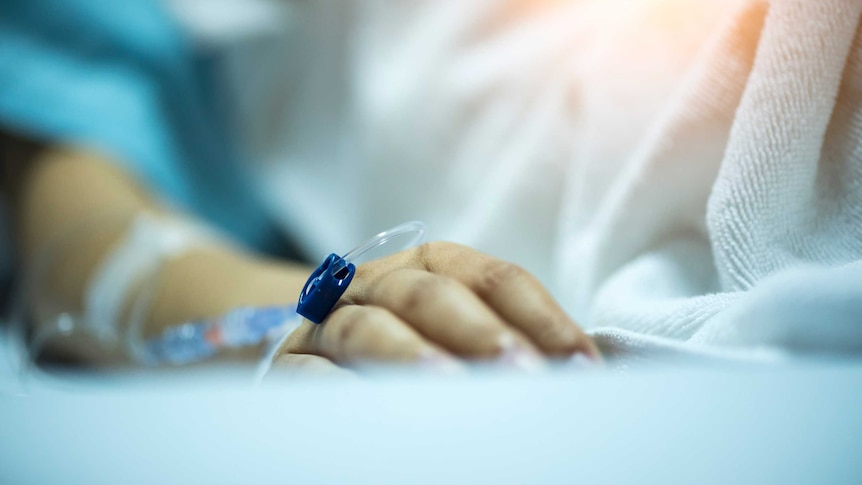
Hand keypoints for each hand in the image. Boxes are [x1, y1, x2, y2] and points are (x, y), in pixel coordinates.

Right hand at [272, 242, 599, 371]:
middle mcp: (382, 281)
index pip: (495, 279)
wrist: (320, 348)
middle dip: (482, 333)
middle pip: (432, 294)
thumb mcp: (460, 330)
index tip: (582, 367)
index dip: (543, 319)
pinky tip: (381, 410)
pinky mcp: (295, 363)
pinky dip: (345, 388)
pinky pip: (316, 374)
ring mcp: (332, 320)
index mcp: (433, 264)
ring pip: (371, 327)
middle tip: (525, 374)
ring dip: (414, 356)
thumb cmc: (411, 341)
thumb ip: (510, 341)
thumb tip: (577, 374)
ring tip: (452, 387)